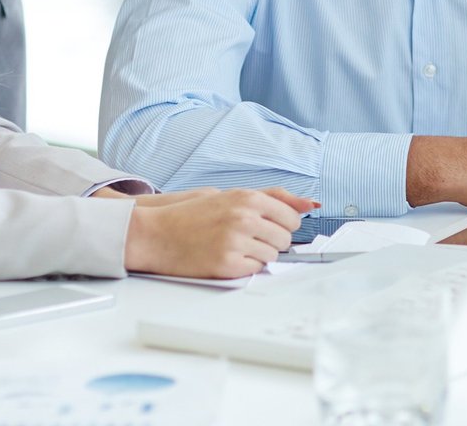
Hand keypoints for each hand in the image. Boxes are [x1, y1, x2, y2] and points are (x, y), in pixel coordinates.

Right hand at [122, 187, 311, 277]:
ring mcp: (236, 242)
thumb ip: (273, 197)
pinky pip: (255, 270)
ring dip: (258, 255)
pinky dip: (245, 267)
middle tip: (247, 238)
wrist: (155, 233)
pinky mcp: (227, 265)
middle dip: (271, 242)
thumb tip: (311, 203)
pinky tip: (227, 258)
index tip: (269, 227)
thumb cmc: (191, 214)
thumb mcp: (231, 195)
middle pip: (284, 239)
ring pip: (272, 257)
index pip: (292, 217)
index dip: (282, 225)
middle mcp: (245, 218)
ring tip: (234, 247)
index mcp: (248, 198)